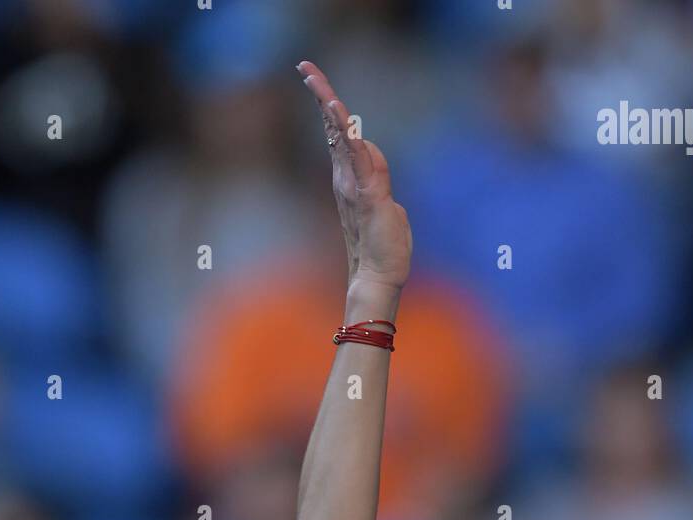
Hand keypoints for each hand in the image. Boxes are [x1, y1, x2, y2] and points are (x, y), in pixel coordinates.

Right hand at [297, 59, 411, 292]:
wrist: (379, 279)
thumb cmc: (384, 250)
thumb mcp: (387, 206)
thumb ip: (379, 179)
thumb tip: (372, 160)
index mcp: (350, 180)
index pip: (340, 137)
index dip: (329, 108)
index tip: (315, 81)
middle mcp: (346, 179)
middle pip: (333, 128)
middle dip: (321, 94)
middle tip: (305, 66)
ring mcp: (354, 186)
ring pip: (341, 138)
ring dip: (330, 106)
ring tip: (316, 80)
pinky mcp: (367, 195)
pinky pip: (357, 158)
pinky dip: (349, 135)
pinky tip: (340, 114)